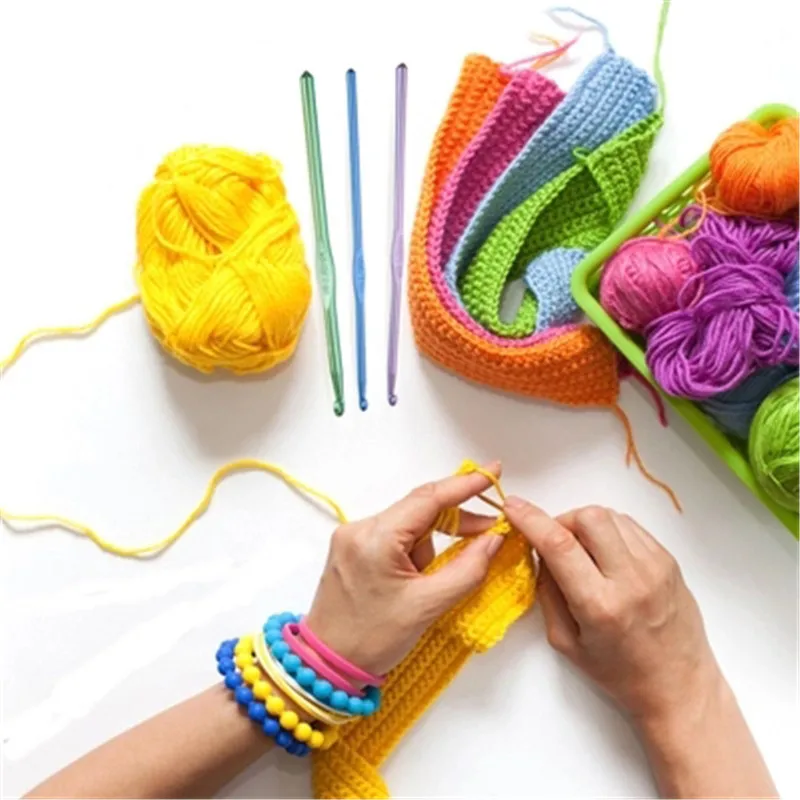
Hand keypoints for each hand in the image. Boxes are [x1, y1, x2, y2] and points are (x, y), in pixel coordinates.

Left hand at [304, 464, 504, 675]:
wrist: (325, 663)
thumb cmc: (373, 639)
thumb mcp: (428, 607)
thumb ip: (467, 569)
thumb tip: (494, 539)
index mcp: (377, 538)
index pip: (428, 498)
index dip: (465, 484)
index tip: (493, 472)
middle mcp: (360, 528)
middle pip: (419, 509)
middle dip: (455, 521)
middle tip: (490, 530)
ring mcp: (352, 537)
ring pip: (408, 525)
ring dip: (431, 545)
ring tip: (431, 584)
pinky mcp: (351, 549)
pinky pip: (393, 537)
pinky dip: (414, 550)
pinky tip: (417, 578)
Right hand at [503, 500, 720, 723]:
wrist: (678, 685)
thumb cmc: (619, 672)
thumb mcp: (566, 642)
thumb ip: (547, 592)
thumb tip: (537, 551)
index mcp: (600, 606)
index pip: (559, 545)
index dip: (531, 519)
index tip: (512, 506)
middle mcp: (631, 580)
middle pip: (589, 517)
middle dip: (562, 520)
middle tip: (556, 542)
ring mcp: (655, 566)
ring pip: (610, 516)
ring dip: (586, 525)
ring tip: (584, 553)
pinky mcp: (669, 560)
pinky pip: (630, 526)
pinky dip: (609, 532)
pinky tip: (606, 556)